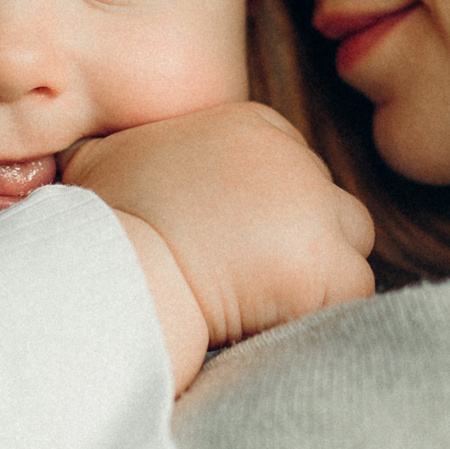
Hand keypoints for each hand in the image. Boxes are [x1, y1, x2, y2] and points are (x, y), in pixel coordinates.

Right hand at [65, 103, 375, 383]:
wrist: (117, 271)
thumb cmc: (101, 222)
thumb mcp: (108, 156)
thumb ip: (135, 149)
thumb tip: (109, 153)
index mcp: (253, 127)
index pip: (294, 170)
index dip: (267, 215)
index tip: (231, 244)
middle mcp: (295, 158)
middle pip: (328, 205)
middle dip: (298, 244)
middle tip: (249, 279)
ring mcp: (316, 210)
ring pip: (347, 248)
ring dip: (314, 277)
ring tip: (260, 303)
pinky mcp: (327, 266)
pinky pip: (348, 296)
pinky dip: (316, 314)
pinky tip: (270, 321)